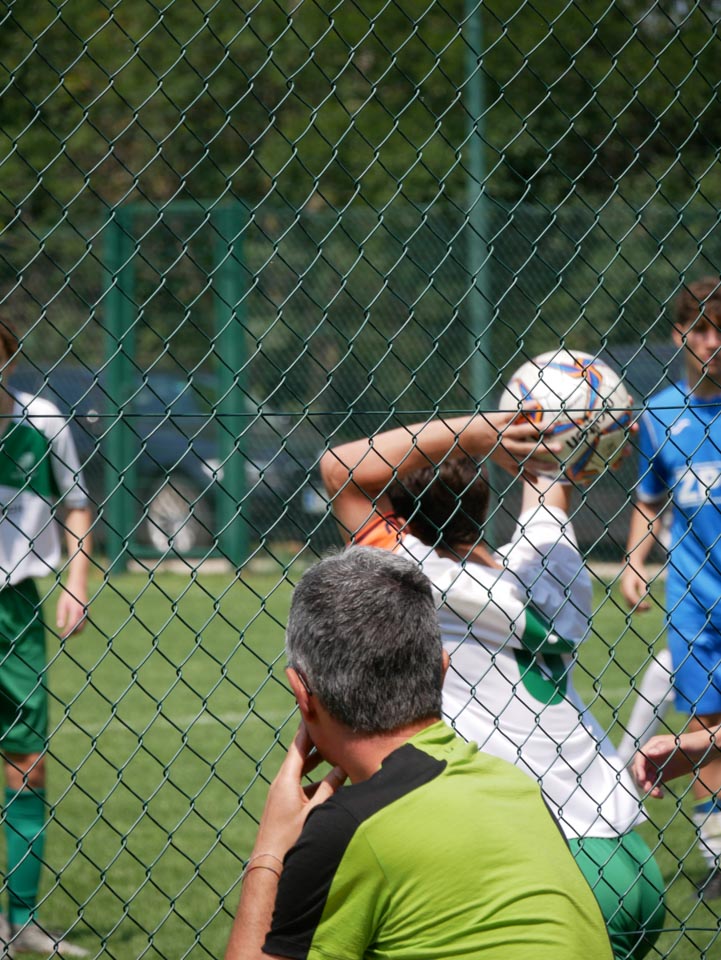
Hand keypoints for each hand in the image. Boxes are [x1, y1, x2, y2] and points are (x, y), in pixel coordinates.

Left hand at [56, 586, 87, 637]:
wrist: (78, 586)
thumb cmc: (68, 595)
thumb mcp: (62, 604)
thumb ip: (61, 615)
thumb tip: (60, 626)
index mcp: (76, 610)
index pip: (71, 626)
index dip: (66, 633)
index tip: (60, 636)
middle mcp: (83, 613)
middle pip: (79, 629)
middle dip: (71, 635)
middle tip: (64, 637)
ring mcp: (87, 613)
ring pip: (82, 627)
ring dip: (75, 632)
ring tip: (67, 634)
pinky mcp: (88, 613)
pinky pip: (84, 624)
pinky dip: (79, 628)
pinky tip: (72, 628)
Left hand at [252, 723, 345, 861]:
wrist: (269, 866)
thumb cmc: (292, 839)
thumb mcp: (316, 812)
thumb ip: (330, 789)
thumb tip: (343, 768)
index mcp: (286, 779)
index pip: (298, 746)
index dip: (307, 728)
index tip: (314, 711)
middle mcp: (281, 782)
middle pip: (300, 755)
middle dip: (315, 743)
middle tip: (329, 727)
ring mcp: (281, 794)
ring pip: (301, 771)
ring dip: (316, 763)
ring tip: (333, 752)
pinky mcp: (283, 805)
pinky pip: (300, 785)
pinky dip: (314, 780)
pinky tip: (329, 785)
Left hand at [482, 411, 558, 477]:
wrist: (470, 437)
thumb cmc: (491, 450)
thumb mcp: (504, 463)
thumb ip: (520, 473)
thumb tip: (537, 482)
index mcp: (511, 457)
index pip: (530, 464)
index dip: (543, 466)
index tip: (557, 466)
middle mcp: (508, 446)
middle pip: (528, 449)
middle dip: (544, 449)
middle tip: (559, 448)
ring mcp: (505, 432)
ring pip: (523, 431)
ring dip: (538, 429)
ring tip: (553, 427)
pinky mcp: (500, 419)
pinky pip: (514, 414)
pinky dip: (525, 409)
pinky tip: (536, 404)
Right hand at [621, 563, 650, 611]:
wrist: (631, 566)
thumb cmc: (638, 571)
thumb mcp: (642, 578)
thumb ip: (642, 588)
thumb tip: (644, 597)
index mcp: (627, 585)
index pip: (632, 597)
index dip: (639, 603)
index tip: (648, 606)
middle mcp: (623, 590)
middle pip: (629, 603)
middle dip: (639, 608)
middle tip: (650, 608)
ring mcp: (623, 593)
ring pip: (629, 604)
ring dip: (638, 609)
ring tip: (649, 608)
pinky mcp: (626, 594)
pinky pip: (629, 603)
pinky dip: (636, 606)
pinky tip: (645, 607)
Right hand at [632, 732, 714, 797]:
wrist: (706, 750)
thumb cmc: (694, 744)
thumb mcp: (681, 745)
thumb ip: (665, 748)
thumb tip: (649, 752)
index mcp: (653, 745)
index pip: (640, 757)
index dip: (639, 769)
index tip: (643, 780)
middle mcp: (653, 755)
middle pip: (640, 769)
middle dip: (642, 780)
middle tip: (652, 791)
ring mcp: (658, 765)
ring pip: (646, 778)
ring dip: (648, 787)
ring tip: (658, 795)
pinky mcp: (664, 774)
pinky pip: (654, 783)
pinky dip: (654, 790)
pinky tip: (661, 796)